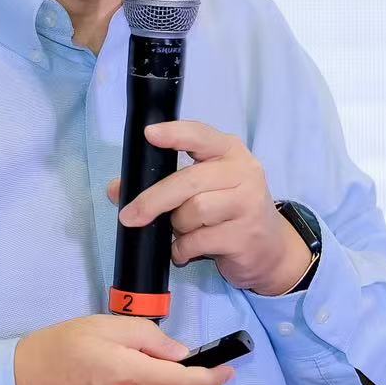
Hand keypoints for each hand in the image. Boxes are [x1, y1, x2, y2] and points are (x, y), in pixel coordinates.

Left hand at [106, 120, 311, 295]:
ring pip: (193, 212)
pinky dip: (182, 249)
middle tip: (130, 216)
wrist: (270, 250)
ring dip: (177, 227)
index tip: (149, 134)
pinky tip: (185, 250)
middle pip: (189, 181)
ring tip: (181, 232)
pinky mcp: (246, 235)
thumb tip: (116, 190)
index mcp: (230, 152)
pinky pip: (199, 241)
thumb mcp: (201, 190)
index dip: (175, 134)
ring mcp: (249, 204)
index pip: (201, 135)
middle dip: (153, 200)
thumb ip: (162, 183)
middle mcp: (244, 172)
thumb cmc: (228, 212)